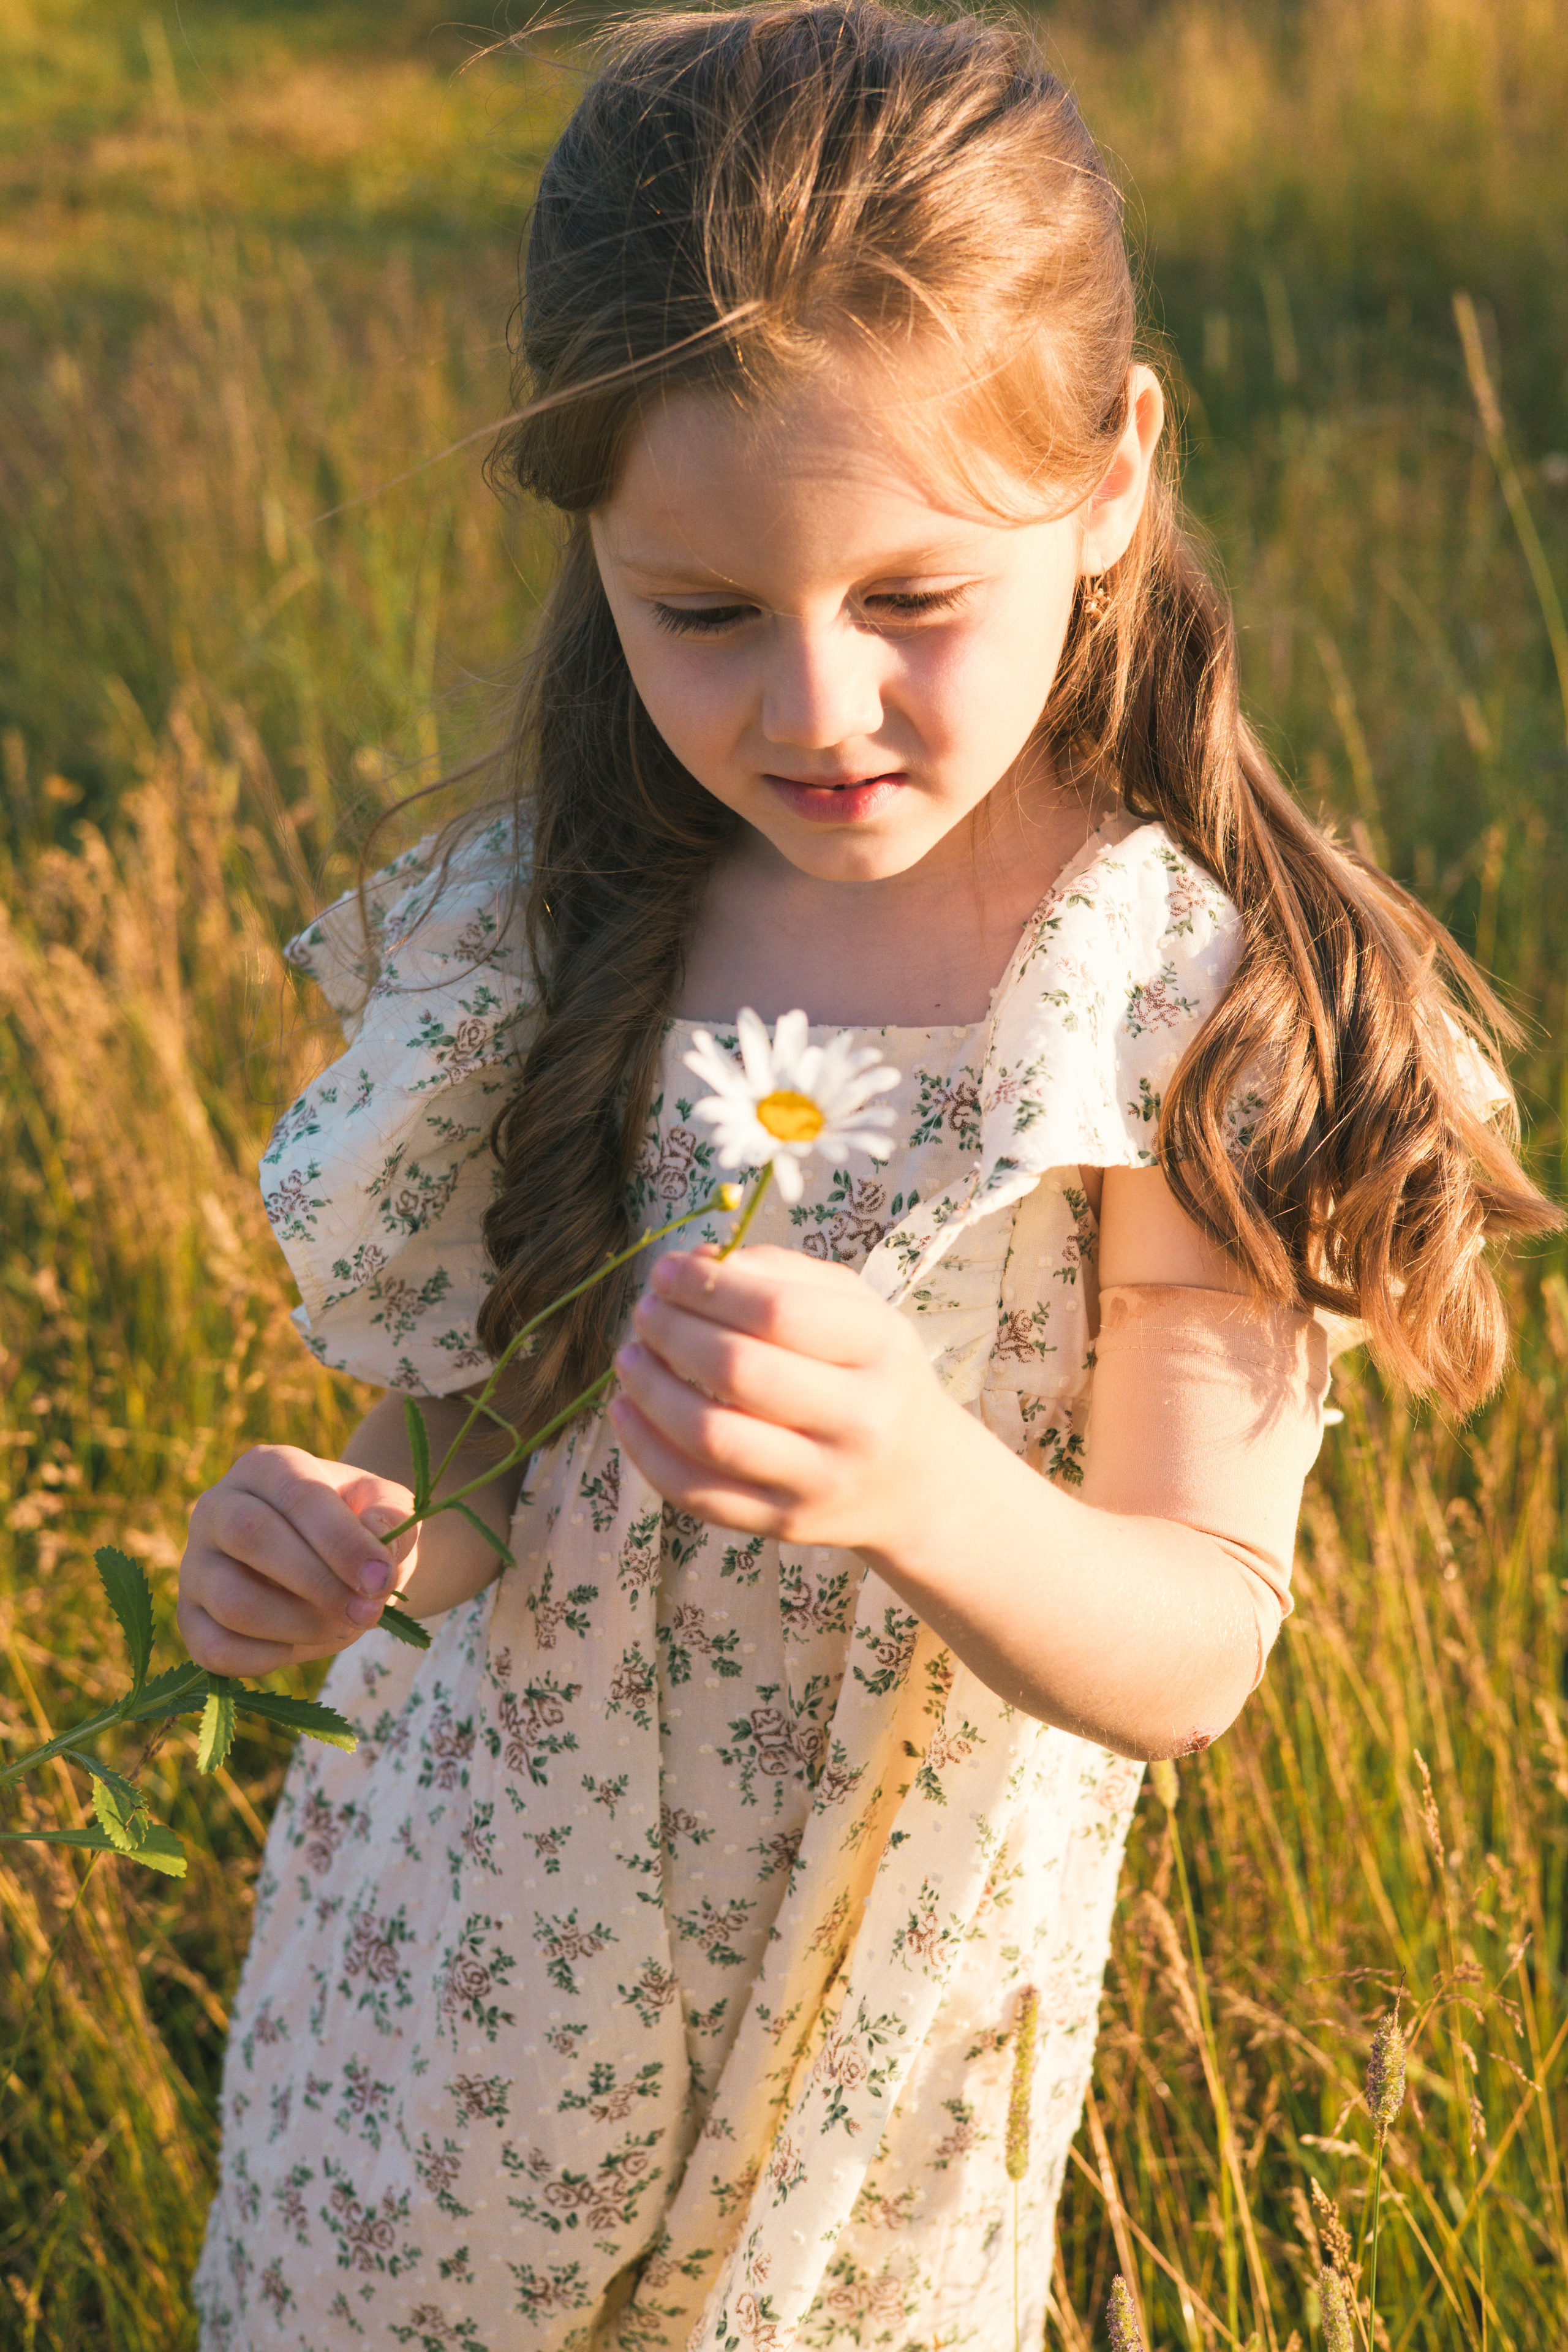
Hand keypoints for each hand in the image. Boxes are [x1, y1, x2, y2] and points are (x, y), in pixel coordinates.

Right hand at [178, 1444, 420, 1676]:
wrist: (332, 1562)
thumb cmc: (357, 1526)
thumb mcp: (386, 1507)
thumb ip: (390, 1513)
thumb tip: (377, 1532)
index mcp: (265, 1467)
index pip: (296, 1495)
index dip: (341, 1541)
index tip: (381, 1579)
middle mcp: (217, 1507)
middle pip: (250, 1537)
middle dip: (318, 1583)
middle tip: (367, 1611)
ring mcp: (195, 1565)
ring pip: (231, 1600)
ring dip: (298, 1625)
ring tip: (342, 1626)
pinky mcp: (189, 1618)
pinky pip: (215, 1649)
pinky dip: (266, 1659)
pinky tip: (301, 1645)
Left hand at [608, 1244, 953, 1549]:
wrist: (918, 1480)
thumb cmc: (872, 1374)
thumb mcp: (855, 1309)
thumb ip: (782, 1273)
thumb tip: (698, 1263)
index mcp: (880, 1349)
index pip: (779, 1311)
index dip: (707, 1287)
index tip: (667, 1270)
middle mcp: (858, 1420)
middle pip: (738, 1371)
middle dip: (672, 1332)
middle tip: (645, 1311)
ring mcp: (820, 1481)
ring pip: (710, 1436)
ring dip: (650, 1389)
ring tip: (629, 1356)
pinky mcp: (783, 1525)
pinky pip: (696, 1493)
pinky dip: (646, 1449)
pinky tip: (626, 1410)